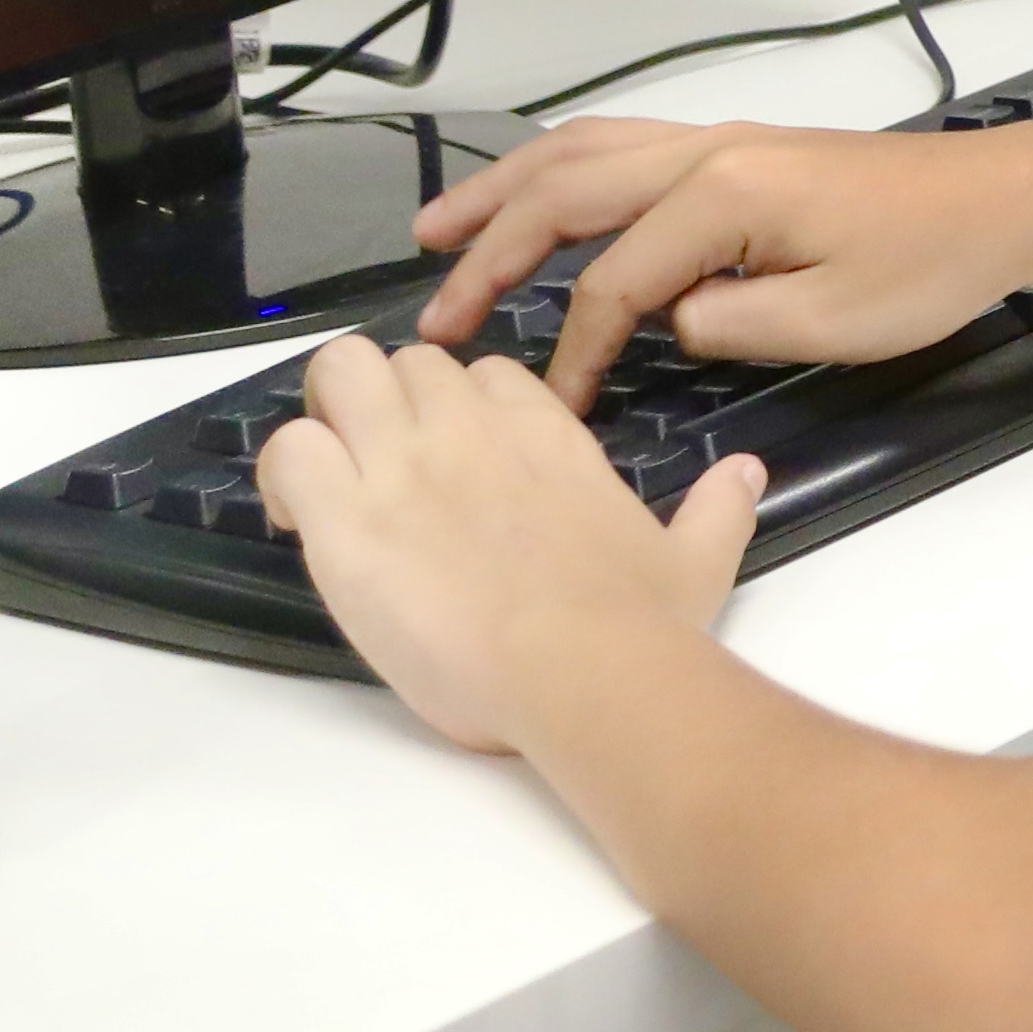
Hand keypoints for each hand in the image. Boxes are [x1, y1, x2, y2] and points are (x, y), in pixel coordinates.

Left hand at [255, 331, 761, 755]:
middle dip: (385, 404)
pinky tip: (296, 520)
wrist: (584, 670)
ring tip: (330, 484)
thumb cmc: (642, 622)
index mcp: (544, 433)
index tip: (456, 462)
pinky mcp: (344, 520)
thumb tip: (747, 473)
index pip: (483, 374)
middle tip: (382, 470)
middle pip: (404, 361)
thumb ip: (717, 508)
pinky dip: (284, 475)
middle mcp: (466, 429)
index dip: (461, 409)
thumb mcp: (699, 558)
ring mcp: (401, 466)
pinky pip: (287, 450)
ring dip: (329, 418)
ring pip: (338, 374)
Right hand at [415, 112, 1032, 407]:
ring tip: (439, 231)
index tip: (553, 410)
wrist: (1006, 201)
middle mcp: (708, 151)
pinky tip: (535, 198)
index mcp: (725, 195)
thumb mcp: (832, 320)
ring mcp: (721, 141)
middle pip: (565, 194)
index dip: (576, 351)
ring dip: (504, 192)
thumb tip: (667, 320)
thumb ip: (728, 325)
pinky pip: (618, 148)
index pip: (614, 282)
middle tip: (433, 314)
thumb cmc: (933, 263)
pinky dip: (558, 172)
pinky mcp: (739, 149)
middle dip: (488, 252)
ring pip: (581, 154)